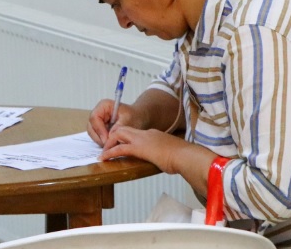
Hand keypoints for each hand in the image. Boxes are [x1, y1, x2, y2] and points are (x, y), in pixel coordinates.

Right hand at [87, 98, 137, 148]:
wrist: (138, 118)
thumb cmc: (134, 116)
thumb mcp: (128, 120)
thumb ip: (118, 127)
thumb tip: (109, 136)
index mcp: (103, 106)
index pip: (95, 118)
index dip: (99, 130)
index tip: (106, 140)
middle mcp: (98, 112)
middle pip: (91, 126)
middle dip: (99, 137)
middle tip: (108, 146)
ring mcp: (98, 120)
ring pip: (92, 133)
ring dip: (100, 140)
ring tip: (110, 146)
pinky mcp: (99, 128)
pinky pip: (97, 136)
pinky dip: (102, 141)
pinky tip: (111, 145)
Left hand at [100, 125, 217, 193]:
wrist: (187, 156)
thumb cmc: (185, 158)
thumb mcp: (174, 154)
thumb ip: (169, 155)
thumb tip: (170, 162)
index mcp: (155, 134)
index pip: (136, 133)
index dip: (127, 139)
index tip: (122, 146)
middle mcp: (147, 134)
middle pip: (124, 130)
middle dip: (114, 137)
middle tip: (107, 148)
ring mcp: (142, 139)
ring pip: (118, 135)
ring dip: (109, 144)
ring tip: (103, 154)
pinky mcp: (139, 148)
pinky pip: (119, 149)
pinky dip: (110, 153)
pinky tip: (104, 158)